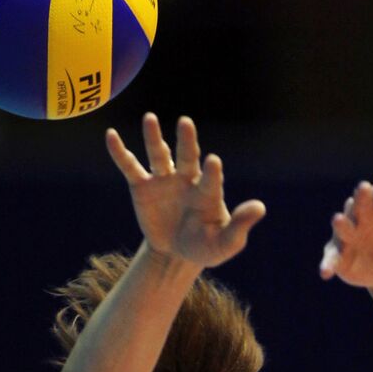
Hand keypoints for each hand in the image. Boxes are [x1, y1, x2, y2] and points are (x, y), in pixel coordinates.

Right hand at [106, 114, 265, 267]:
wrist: (176, 253)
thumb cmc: (206, 246)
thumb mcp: (225, 243)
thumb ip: (240, 226)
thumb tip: (261, 207)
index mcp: (209, 192)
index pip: (211, 179)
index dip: (212, 172)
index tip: (213, 161)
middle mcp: (187, 180)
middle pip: (187, 156)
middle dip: (187, 140)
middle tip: (185, 122)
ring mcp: (164, 180)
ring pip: (159, 155)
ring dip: (154, 137)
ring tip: (150, 118)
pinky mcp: (142, 187)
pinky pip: (130, 166)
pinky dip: (120, 152)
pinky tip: (111, 136)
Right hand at [319, 162, 372, 287]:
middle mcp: (361, 215)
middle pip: (361, 204)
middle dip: (361, 198)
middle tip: (365, 188)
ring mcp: (348, 235)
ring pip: (344, 228)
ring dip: (342, 225)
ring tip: (340, 220)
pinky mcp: (340, 256)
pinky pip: (332, 259)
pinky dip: (328, 264)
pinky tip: (325, 272)